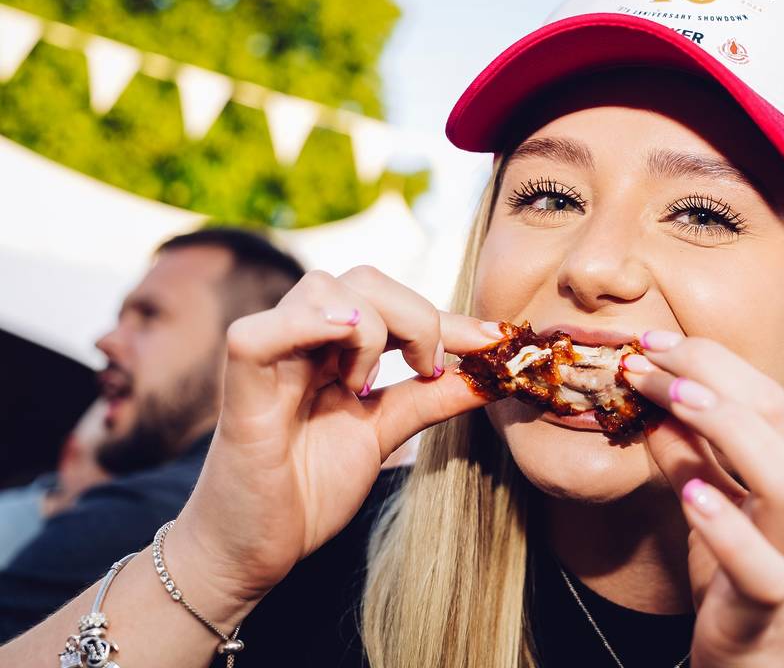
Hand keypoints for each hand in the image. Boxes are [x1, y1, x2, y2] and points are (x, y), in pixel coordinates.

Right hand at [171, 266, 501, 609]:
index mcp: (332, 347)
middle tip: (426, 369)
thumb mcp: (384, 434)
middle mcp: (300, 340)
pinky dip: (302, 326)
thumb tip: (493, 375)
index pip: (395, 303)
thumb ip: (430, 400)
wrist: (253, 551)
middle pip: (363, 280)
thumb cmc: (308, 489)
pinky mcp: (239, 391)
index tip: (497, 341)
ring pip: (323, 289)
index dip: (449, 318)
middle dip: (415, 316)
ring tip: (365, 386)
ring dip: (367, 329)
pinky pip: (257, 333)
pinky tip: (341, 352)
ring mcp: (269, 360)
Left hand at [623, 332, 783, 667]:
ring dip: (728, 432)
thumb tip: (656, 408)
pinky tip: (692, 496)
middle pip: (775, 417)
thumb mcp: (711, 516)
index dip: (707, 361)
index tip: (649, 342)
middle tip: (645, 357)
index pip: (762, 396)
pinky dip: (728, 529)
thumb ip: (692, 462)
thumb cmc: (742, 592)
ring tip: (674, 401)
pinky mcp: (774, 607)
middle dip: (709, 375)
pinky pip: (762, 568)